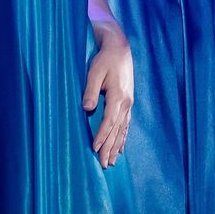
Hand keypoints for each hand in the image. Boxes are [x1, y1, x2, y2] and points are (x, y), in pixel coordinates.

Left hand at [84, 21, 134, 166]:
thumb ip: (90, 91)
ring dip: (117, 146)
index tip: (95, 148)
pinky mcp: (127, 102)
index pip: (109, 121)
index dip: (102, 135)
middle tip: (104, 165)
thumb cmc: (105, 59)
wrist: (119, 48)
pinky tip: (121, 147)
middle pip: (117, 130)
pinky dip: (123, 137)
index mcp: (118, 96)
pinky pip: (126, 124)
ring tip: (112, 162)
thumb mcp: (94, 72)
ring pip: (122, 129)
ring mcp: (128, 103)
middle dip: (110, 148)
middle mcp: (126, 102)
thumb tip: (86, 108)